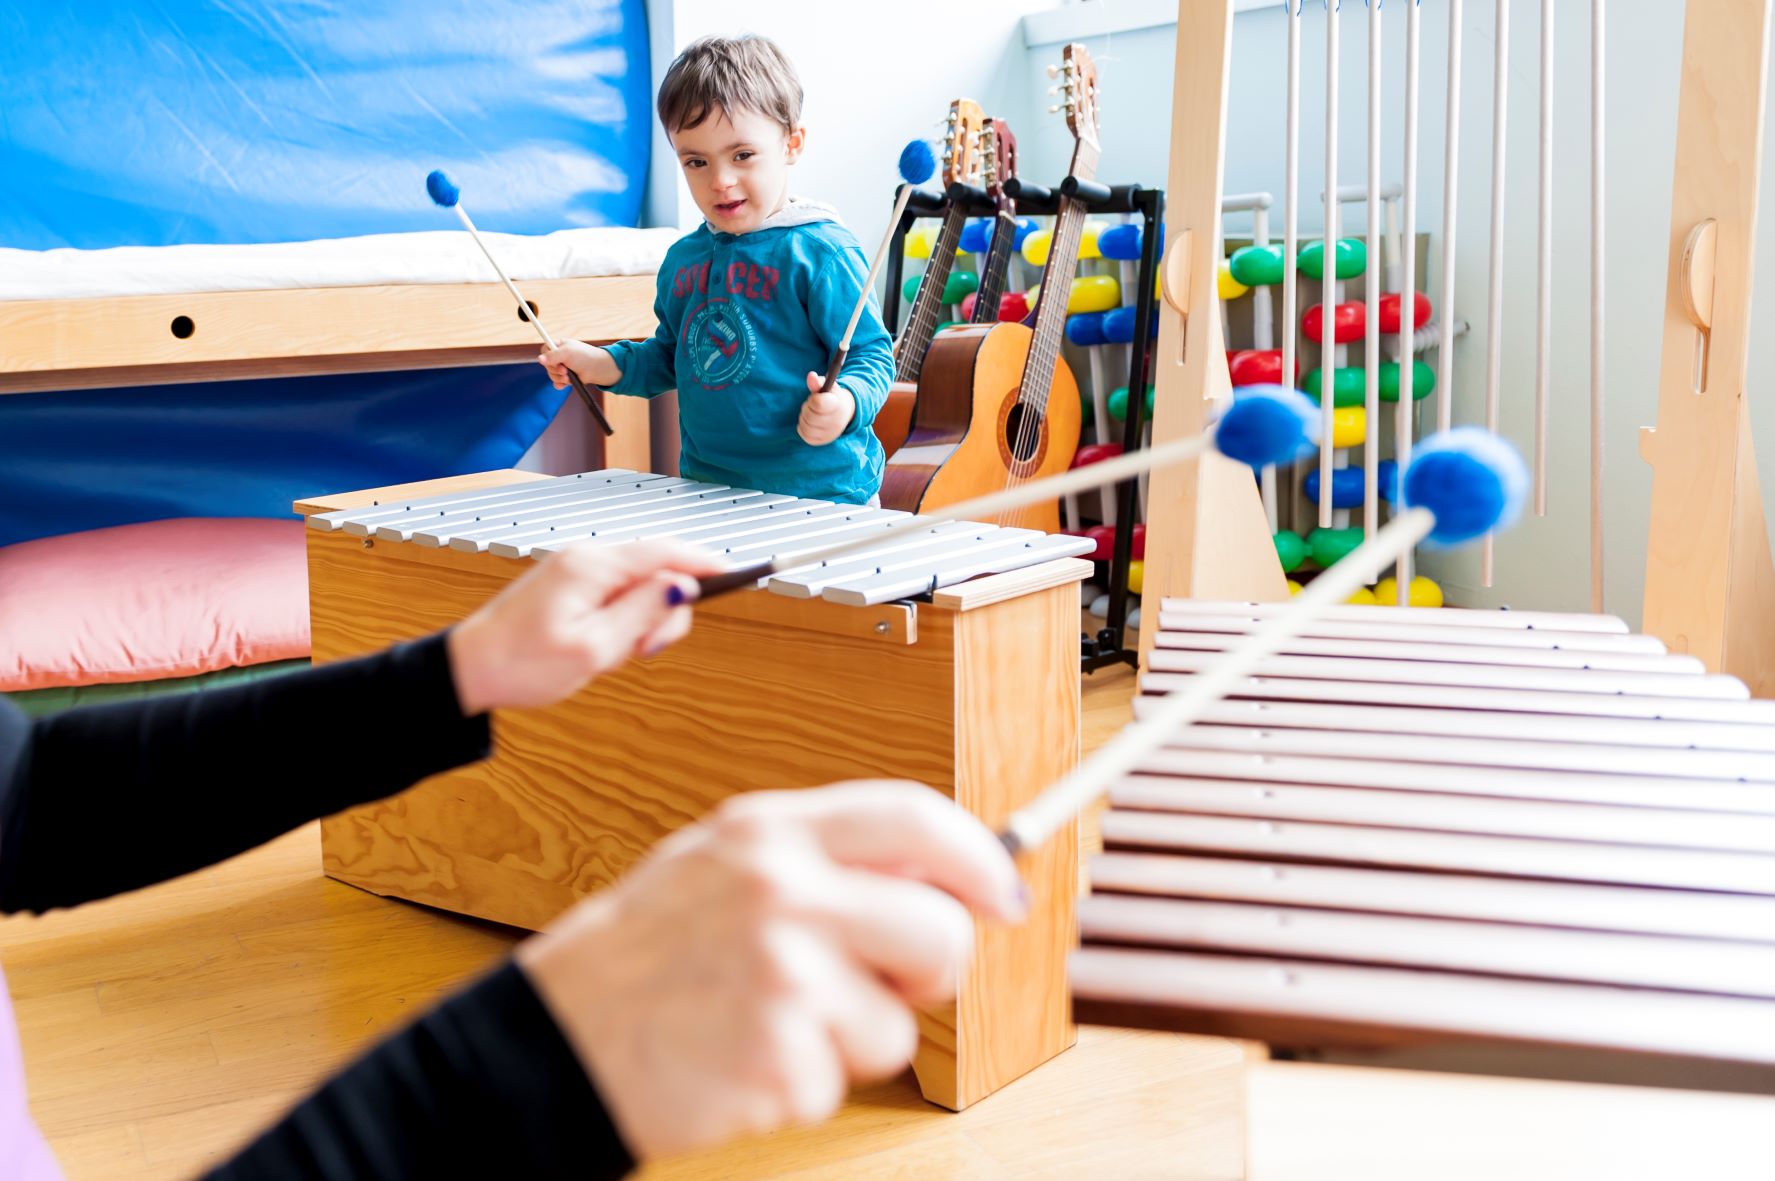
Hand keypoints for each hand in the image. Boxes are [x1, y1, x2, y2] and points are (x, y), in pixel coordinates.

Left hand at [445, 540, 722, 714]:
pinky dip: (623, 619)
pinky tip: (602, 645)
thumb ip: (642, 614)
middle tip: (641, 650)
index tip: (739, 573)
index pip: (665, 552)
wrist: (470, 669)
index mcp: (592, 567)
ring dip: (641, 621)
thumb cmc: (523, 664)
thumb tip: (681, 586)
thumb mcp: (592, 649)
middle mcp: (586, 557)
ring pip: (639, 584)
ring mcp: (578, 568)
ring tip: (611, 654)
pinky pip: (618, 592)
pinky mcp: (572, 582)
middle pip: (657, 569)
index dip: (705, 562)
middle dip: (664, 611)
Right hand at [516, 781, 1025, 1159]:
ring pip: (896, 1022)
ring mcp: (781, 971)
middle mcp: (780, 891)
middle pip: (938, 930)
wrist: (552, 1039)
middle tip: (884, 986)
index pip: (914, 819)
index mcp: (768, 833)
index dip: (976, 858)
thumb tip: (936, 877)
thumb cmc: (642, 957)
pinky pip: (840, 1081)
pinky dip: (802, 1084)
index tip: (1001, 894)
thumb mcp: (718, 866)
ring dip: (849, 1041)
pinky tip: (743, 1056)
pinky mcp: (777, 1053)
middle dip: (929, 971)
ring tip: (770, 1022)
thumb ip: (819, 860)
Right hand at [538, 340, 617, 388]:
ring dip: (559, 378)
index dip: (547, 356)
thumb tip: (539, 359)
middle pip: (546, 365)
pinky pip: (557, 383)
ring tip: (569, 377)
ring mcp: (562, 367)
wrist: (598, 369)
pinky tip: (564, 384)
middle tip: (565, 370)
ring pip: (551, 375)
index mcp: (558, 346)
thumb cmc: (584, 356)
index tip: (555, 360)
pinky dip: (560, 384)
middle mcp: (559, 356)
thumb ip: (552, 356)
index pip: (544, 350)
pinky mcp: (566, 377)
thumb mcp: (567, 352)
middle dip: (555, 370)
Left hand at [797, 372, 854, 444]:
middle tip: (812, 406)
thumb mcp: (828, 387)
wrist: (846, 413)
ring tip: (812, 413)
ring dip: (804, 417)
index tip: (816, 398)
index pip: (817, 403)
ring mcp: (829, 434)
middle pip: (809, 415)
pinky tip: (811, 421)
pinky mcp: (821, 441)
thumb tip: (811, 376)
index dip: (812, 399)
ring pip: (805, 425)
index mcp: (837, 405)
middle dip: (807, 408)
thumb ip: (817, 382)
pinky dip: (803, 426)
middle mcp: (835, 422)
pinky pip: (804, 434)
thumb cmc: (833, 397)